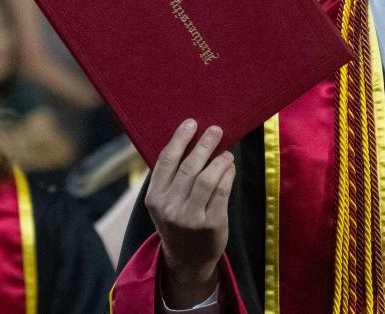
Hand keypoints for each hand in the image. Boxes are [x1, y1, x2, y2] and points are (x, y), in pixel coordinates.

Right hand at [145, 120, 235, 307]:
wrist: (187, 260)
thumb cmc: (178, 222)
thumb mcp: (164, 203)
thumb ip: (172, 177)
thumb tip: (191, 140)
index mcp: (154, 198)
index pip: (166, 161)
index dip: (179, 139)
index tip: (191, 123)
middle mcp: (170, 208)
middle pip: (189, 167)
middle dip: (204, 145)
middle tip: (216, 130)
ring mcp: (191, 217)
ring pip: (207, 178)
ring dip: (219, 160)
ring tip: (226, 152)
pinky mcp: (211, 224)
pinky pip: (222, 191)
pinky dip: (228, 174)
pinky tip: (230, 167)